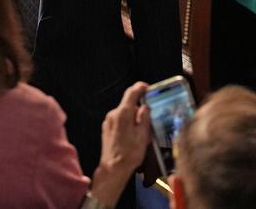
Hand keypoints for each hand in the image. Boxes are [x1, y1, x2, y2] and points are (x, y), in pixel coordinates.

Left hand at [90, 82, 151, 205]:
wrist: (113, 168)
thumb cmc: (129, 154)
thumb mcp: (143, 136)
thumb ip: (144, 118)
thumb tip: (145, 107)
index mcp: (123, 114)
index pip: (131, 93)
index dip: (140, 87)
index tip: (147, 88)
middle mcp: (113, 114)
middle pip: (128, 105)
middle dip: (139, 111)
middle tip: (149, 122)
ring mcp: (108, 121)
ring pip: (124, 114)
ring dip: (134, 120)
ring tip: (142, 135)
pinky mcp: (107, 129)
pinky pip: (119, 121)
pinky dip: (127, 125)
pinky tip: (133, 138)